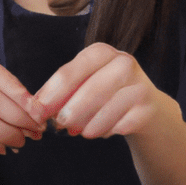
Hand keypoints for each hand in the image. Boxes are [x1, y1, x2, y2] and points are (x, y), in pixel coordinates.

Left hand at [36, 43, 185, 184]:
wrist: (147, 108)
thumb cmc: (107, 95)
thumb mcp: (84, 85)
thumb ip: (61, 93)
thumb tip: (36, 107)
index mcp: (101, 53)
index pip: (71, 71)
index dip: (52, 92)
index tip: (37, 110)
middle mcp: (123, 63)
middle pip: (90, 89)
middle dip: (71, 110)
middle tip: (60, 125)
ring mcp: (139, 85)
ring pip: (106, 109)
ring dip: (87, 125)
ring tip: (80, 131)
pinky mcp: (149, 108)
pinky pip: (120, 125)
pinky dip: (106, 131)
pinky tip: (102, 131)